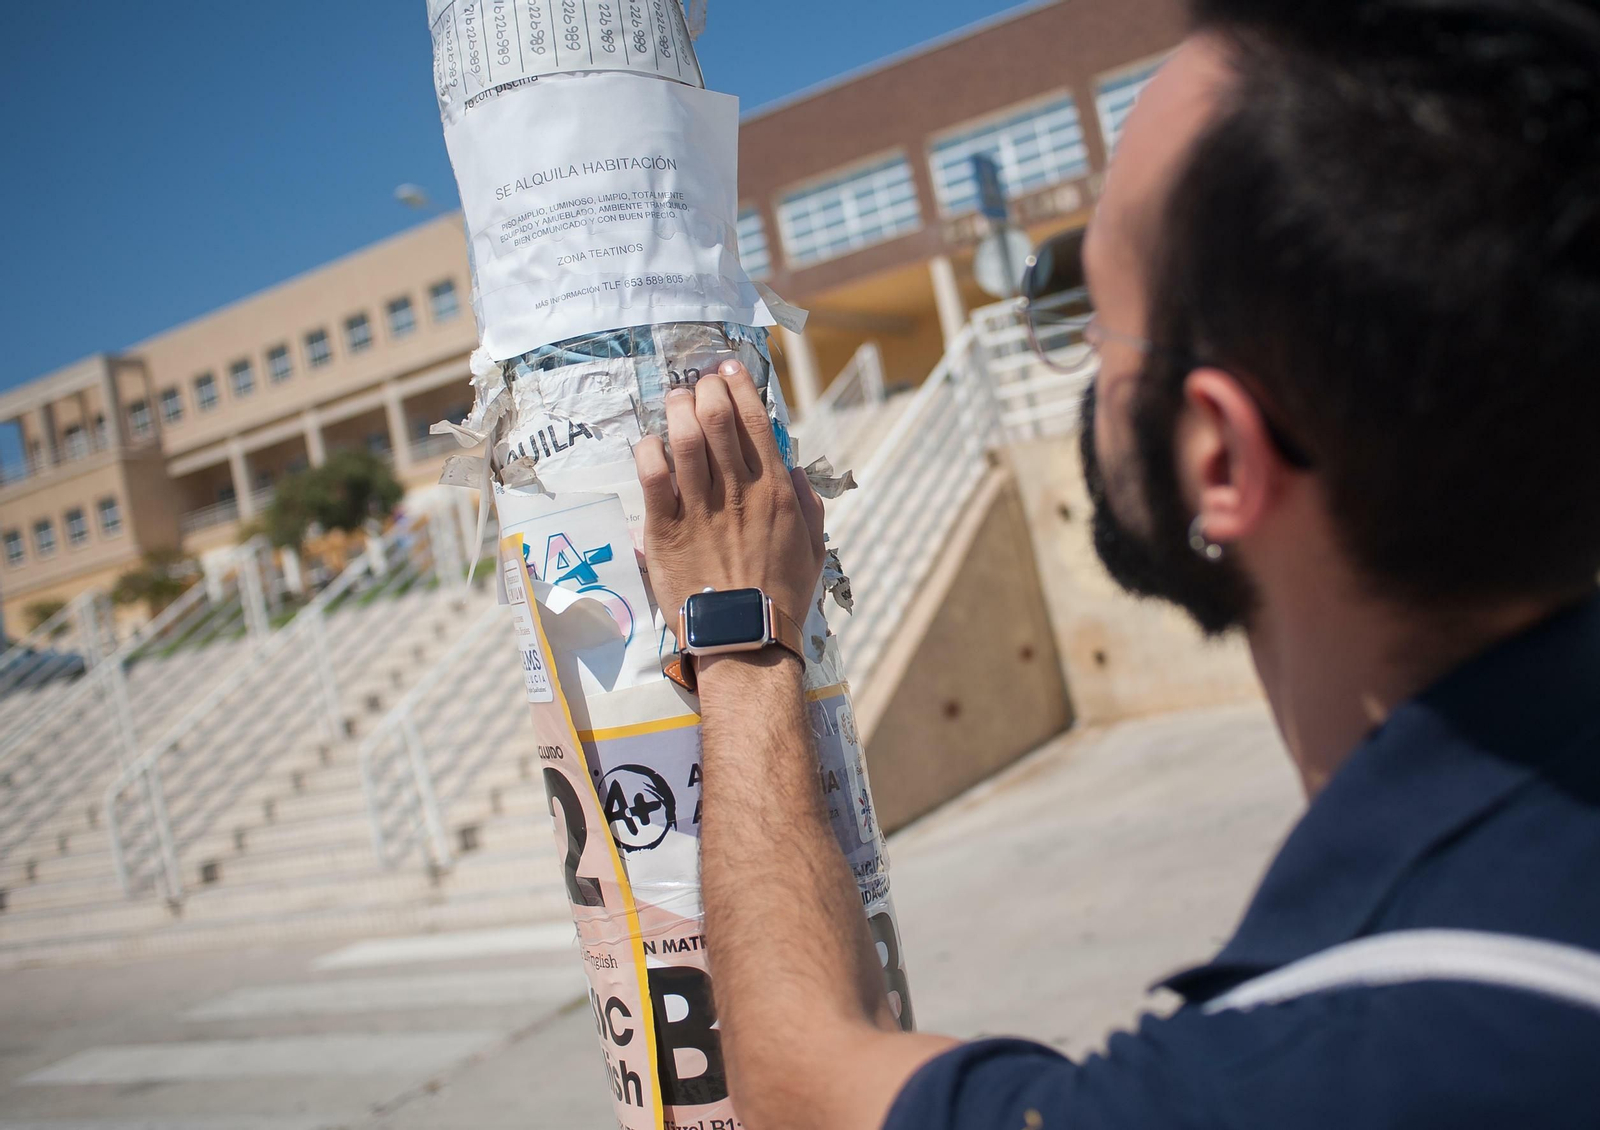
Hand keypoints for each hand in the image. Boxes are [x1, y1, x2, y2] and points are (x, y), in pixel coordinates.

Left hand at [633, 360, 825, 648]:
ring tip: (675, 399)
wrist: (745, 640)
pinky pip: (653, 475)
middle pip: (718, 418)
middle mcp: (738, 492)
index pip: (756, 421)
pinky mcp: (666, 529)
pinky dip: (649, 449)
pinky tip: (650, 443)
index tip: (729, 371)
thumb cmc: (781, 597)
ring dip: (678, 409)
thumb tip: (791, 467)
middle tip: (698, 382)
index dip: (740, 386)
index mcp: (774, 492)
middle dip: (706, 388)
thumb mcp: (813, 548)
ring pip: (685, 438)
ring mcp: (700, 509)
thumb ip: (807, 503)